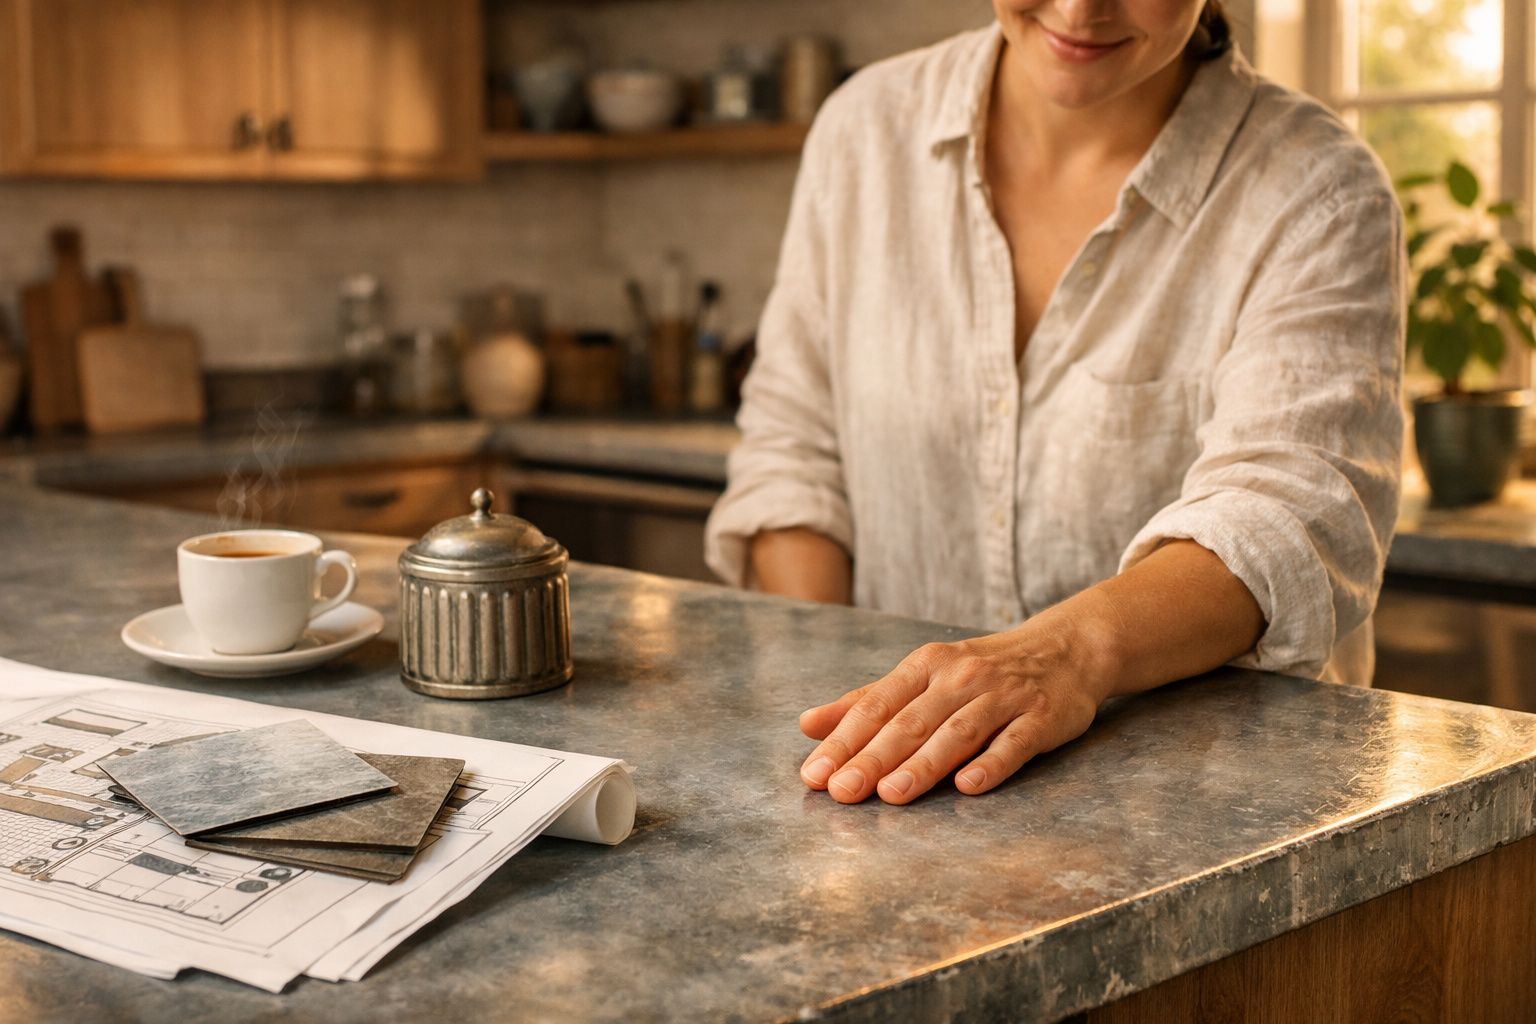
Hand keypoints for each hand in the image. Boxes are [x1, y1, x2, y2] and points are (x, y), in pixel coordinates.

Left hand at [797, 622, 1108, 803]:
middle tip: (842, 791)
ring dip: (923, 764)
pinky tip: (969, 786)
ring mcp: (1003, 696)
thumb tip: (807, 724)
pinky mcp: (1041, 717)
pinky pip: (1014, 743)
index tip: (814, 774)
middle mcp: (961, 677)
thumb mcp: (923, 675)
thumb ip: (867, 701)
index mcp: (926, 665)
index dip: (844, 741)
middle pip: (911, 722)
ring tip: (892, 794)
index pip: (877, 705)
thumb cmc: (983, 670)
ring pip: (957, 732)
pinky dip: (991, 764)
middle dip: (873, 758)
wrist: (1066, 647)